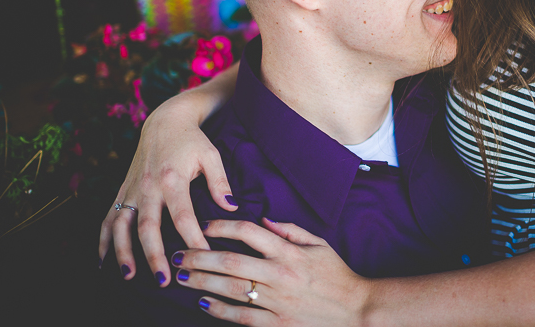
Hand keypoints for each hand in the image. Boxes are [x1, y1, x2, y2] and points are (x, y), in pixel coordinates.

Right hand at [98, 95, 236, 283]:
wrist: (164, 121)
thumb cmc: (192, 140)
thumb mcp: (211, 155)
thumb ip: (220, 182)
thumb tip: (231, 207)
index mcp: (172, 178)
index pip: (183, 216)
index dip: (193, 239)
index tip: (203, 257)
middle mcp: (148, 186)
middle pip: (148, 226)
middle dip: (154, 254)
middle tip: (164, 280)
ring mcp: (132, 190)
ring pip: (121, 225)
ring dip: (123, 252)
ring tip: (129, 276)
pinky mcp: (123, 191)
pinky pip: (108, 218)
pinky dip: (103, 240)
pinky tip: (104, 261)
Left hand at [173, 219, 369, 325]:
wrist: (356, 309)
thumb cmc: (337, 275)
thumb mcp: (319, 244)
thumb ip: (290, 230)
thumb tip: (263, 219)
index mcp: (289, 252)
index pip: (248, 232)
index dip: (222, 227)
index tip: (204, 226)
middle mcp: (279, 274)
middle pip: (230, 261)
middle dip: (199, 257)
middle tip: (178, 255)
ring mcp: (277, 301)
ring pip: (230, 289)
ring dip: (201, 282)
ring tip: (181, 277)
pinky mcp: (277, 323)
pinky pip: (241, 316)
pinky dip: (219, 309)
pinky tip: (203, 302)